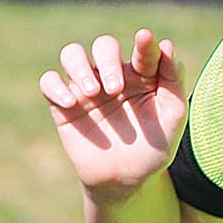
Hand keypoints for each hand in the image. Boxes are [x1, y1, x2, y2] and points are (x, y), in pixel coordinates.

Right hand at [38, 30, 185, 192]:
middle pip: (103, 45)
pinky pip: (49, 82)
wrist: (127, 182)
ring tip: (93, 92)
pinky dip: (56, 86)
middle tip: (115, 89)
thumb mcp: (172, 119)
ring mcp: (86, 88)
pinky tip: (71, 103)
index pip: (143, 51)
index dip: (145, 44)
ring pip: (72, 54)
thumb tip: (167, 44)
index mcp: (142, 76)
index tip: (145, 40)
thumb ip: (173, 82)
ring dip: (79, 66)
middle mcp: (112, 75)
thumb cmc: (153, 148)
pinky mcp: (64, 105)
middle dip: (108, 60)